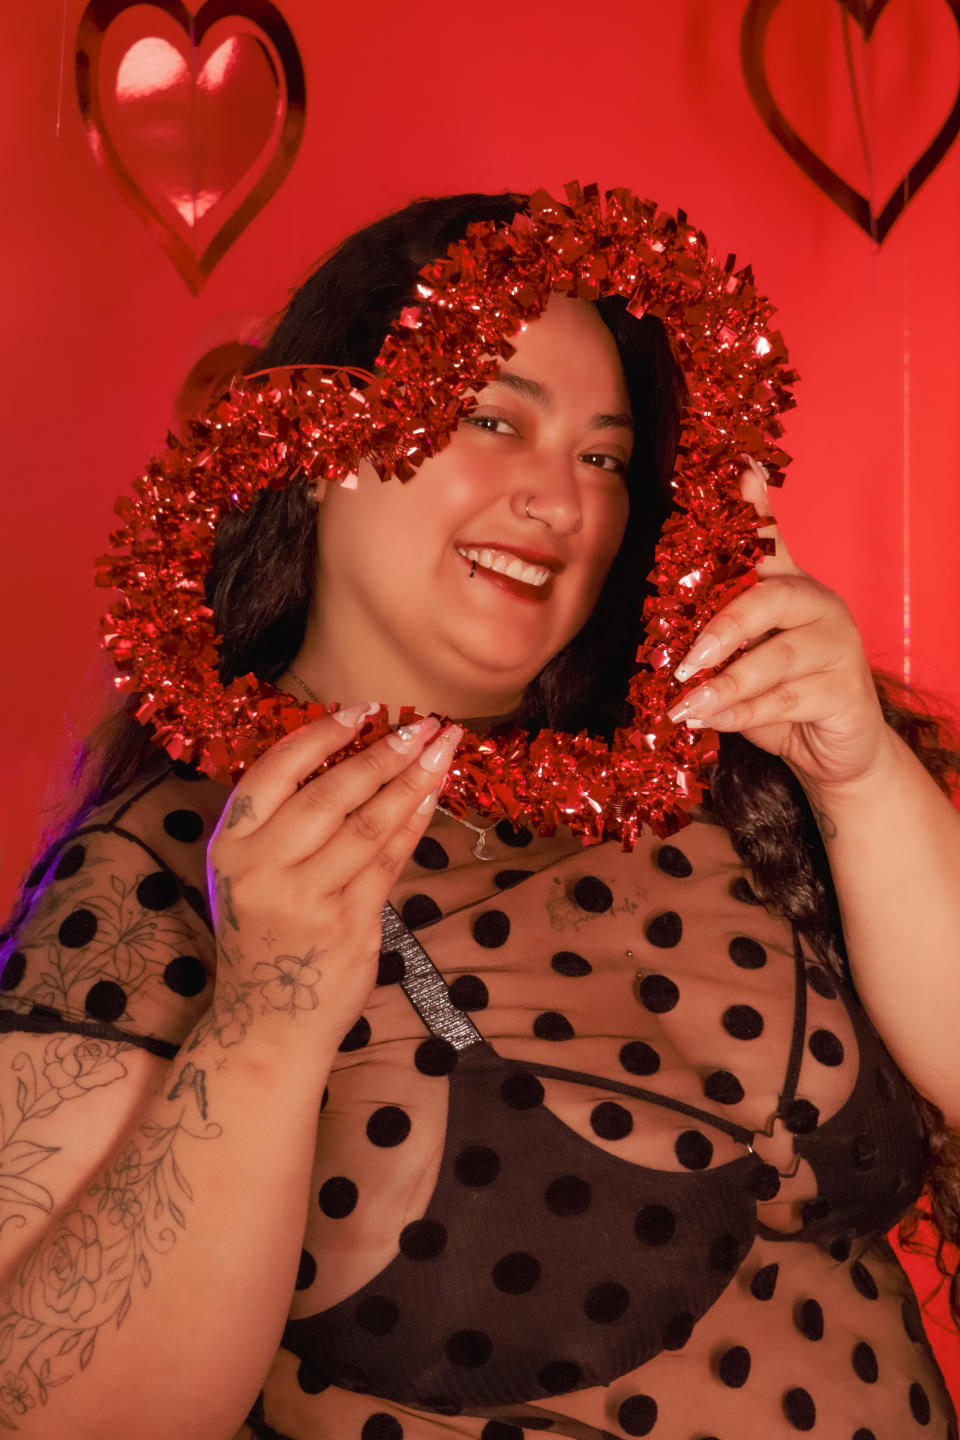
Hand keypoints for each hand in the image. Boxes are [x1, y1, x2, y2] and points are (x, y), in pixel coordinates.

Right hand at [201, 709, 461, 1052]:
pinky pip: (388, 862)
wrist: (267, 1022)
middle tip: (424, 724)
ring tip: (442, 750)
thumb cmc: (264, 935)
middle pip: (330, 794)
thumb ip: (282, 823)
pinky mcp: (346, 926)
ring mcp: (305, 901)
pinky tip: (432, 797)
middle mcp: (260, 871)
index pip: (274, 772)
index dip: (322, 735)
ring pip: (367, 825)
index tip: (365, 709)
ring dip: (411, 782)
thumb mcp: (249, 875)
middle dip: (384, 753)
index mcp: (229, 847)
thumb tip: (350, 752)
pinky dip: (413, 825)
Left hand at [666, 459, 890, 790]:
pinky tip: (712, 721)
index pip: (769, 540)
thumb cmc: (781, 690)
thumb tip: (658, 602)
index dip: (755, 507)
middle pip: (770, 599)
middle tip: (684, 662)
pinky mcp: (845, 691)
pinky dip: (744, 713)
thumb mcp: (745, 653)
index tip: (741, 470)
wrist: (832, 745)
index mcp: (790, 584)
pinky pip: (786, 700)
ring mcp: (838, 646)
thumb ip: (714, 624)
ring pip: (776, 658)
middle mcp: (819, 605)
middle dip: (723, 629)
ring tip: (686, 705)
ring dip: (725, 685)